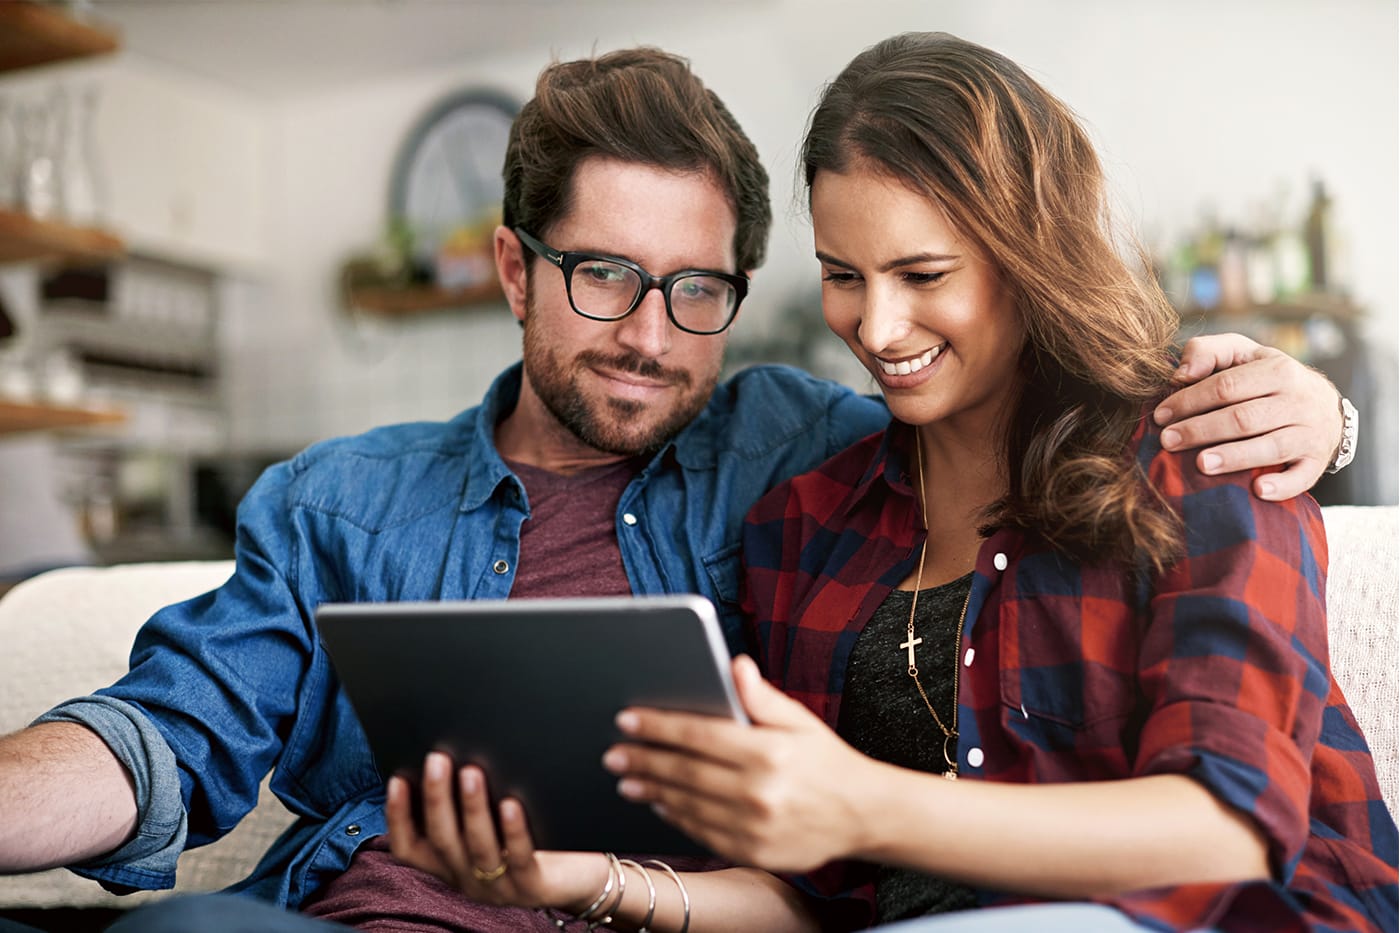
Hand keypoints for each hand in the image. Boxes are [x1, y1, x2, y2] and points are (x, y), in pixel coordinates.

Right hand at [384, 752, 606, 913]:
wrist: (580, 877)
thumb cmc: (531, 837)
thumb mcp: (492, 822)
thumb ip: (471, 799)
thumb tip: (457, 750)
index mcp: (449, 862)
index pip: (409, 847)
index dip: (398, 815)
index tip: (397, 779)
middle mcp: (467, 877)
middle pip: (443, 840)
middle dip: (437, 797)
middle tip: (437, 758)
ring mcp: (498, 886)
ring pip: (478, 847)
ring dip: (472, 807)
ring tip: (472, 771)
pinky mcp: (531, 888)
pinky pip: (519, 859)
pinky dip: (513, 831)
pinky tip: (511, 803)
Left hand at [605, 655, 876, 872]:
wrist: (864, 815)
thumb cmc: (826, 760)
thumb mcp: (800, 720)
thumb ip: (761, 696)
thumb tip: (734, 665)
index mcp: (768, 752)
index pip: (698, 735)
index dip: (658, 725)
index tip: (627, 719)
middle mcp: (758, 792)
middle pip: (685, 772)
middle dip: (643, 760)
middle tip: (613, 753)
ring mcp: (753, 828)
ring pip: (687, 806)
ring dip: (651, 791)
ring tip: (626, 779)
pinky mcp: (753, 853)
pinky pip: (702, 833)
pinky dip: (676, 817)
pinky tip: (660, 804)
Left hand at [1154, 333, 1341, 500]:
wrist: (1324, 404)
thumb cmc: (1267, 378)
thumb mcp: (1243, 354)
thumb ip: (1208, 352)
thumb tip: (1181, 374)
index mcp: (1277, 370)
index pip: (1225, 386)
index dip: (1189, 401)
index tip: (1160, 415)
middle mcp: (1297, 401)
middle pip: (1243, 418)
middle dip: (1201, 431)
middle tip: (1168, 441)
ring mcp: (1310, 433)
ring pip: (1270, 447)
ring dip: (1234, 458)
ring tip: (1200, 465)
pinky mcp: (1317, 460)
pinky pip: (1303, 476)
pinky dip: (1282, 486)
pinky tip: (1258, 490)